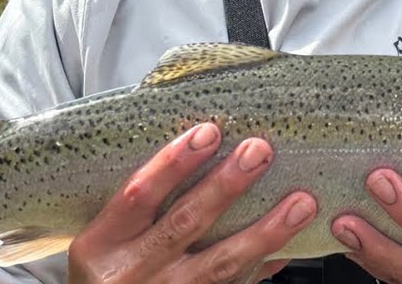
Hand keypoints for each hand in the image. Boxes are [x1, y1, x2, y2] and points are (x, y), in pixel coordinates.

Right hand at [67, 122, 317, 283]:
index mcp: (101, 244)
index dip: (173, 163)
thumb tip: (204, 145)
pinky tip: (289, 247)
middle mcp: (132, 271)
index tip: (209, 131)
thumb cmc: (111, 268)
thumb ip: (139, 203)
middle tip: (259, 152)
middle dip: (226, 186)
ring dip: (265, 232)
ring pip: (220, 264)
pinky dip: (262, 267)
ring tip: (300, 203)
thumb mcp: (105, 237)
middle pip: (184, 224)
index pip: (138, 195)